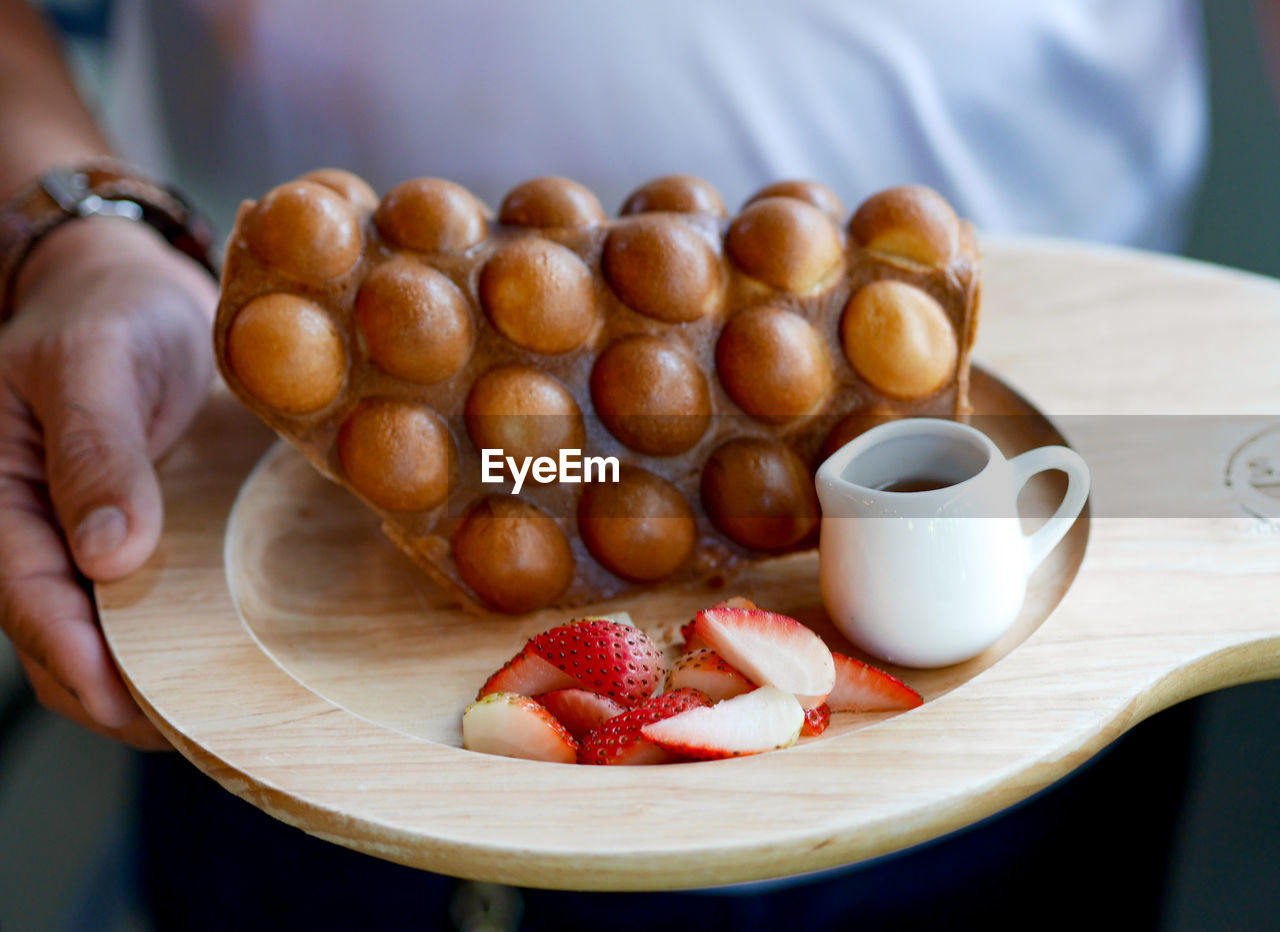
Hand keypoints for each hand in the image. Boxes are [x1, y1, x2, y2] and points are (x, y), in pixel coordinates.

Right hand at [0, 216, 217, 747]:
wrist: (138, 294)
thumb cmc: (107, 315)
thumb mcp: (95, 364)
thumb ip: (96, 452)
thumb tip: (108, 557)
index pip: (26, 596)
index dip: (75, 658)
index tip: (129, 705)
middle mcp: (30, 531)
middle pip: (58, 639)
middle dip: (116, 694)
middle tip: (200, 731)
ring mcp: (78, 542)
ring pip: (100, 637)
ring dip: (149, 681)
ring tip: (223, 715)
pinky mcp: (128, 541)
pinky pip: (143, 608)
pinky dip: (176, 641)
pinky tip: (230, 660)